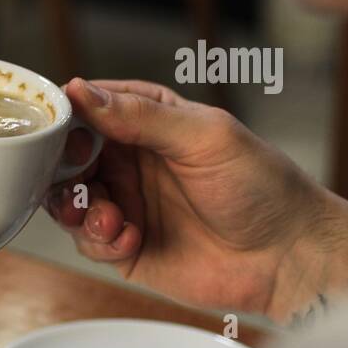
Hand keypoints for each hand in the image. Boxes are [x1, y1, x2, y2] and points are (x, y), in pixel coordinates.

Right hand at [47, 79, 347, 321]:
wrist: (287, 257)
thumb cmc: (261, 187)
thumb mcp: (205, 136)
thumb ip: (141, 115)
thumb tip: (80, 90)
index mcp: (146, 121)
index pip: (86, 107)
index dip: (64, 118)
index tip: (60, 132)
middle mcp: (127, 160)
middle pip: (64, 156)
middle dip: (62, 169)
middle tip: (82, 179)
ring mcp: (123, 203)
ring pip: (66, 199)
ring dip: (76, 208)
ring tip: (108, 217)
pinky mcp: (121, 246)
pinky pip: (85, 240)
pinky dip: (98, 240)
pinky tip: (130, 238)